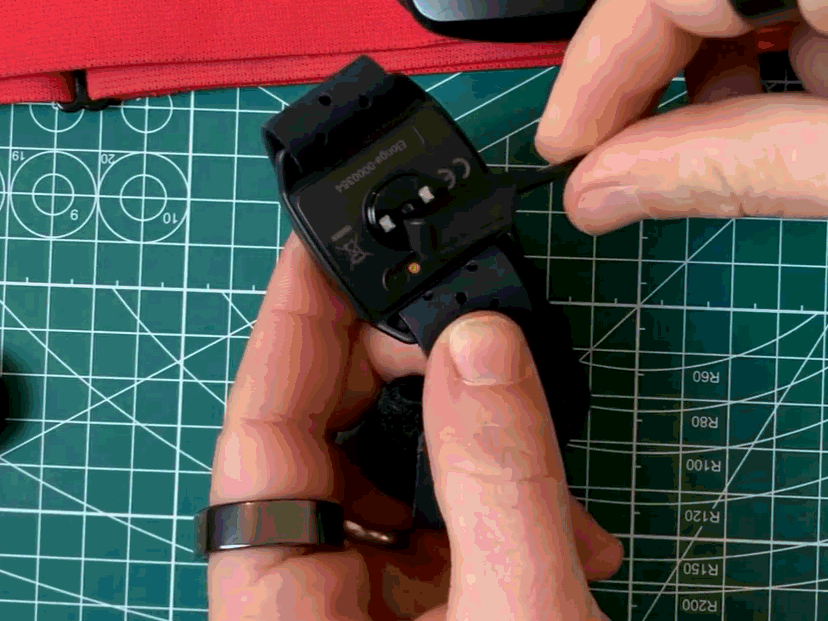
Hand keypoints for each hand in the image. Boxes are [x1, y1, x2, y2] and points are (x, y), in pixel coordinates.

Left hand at [206, 234, 622, 619]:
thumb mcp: (514, 610)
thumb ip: (498, 481)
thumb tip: (477, 341)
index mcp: (282, 606)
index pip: (259, 433)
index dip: (289, 325)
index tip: (322, 243)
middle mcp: (310, 597)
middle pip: (324, 437)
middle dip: (405, 369)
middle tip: (473, 324)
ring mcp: (367, 606)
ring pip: (394, 474)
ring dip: (474, 441)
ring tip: (542, 436)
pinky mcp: (423, 612)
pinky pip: (444, 523)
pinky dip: (503, 502)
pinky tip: (569, 523)